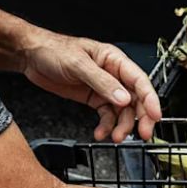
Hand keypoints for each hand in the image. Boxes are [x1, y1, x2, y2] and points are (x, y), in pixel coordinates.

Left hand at [20, 30, 162, 141]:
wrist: (31, 56)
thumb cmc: (53, 50)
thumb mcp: (78, 64)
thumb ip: (102, 82)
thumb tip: (124, 98)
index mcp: (115, 60)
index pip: (140, 81)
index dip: (151, 100)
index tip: (155, 117)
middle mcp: (114, 75)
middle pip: (137, 99)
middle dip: (141, 118)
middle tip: (142, 134)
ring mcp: (105, 88)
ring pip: (123, 111)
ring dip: (122, 126)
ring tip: (115, 137)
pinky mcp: (94, 98)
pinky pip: (107, 116)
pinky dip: (106, 127)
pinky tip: (100, 134)